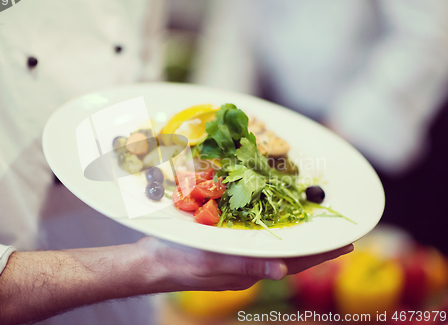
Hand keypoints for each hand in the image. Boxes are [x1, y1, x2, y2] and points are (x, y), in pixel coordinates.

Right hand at [137, 236, 353, 291]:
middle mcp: (245, 266)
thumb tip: (282, 269)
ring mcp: (234, 258)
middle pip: (288, 255)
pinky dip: (270, 233)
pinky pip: (254, 241)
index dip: (320, 254)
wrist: (148, 264)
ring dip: (294, 239)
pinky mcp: (222, 249)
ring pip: (273, 248)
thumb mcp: (210, 262)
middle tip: (338, 234)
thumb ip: (245, 265)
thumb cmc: (175, 261)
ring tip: (313, 229)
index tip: (347, 244)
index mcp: (246, 271)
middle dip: (314, 246)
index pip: (293, 263)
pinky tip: (272, 224)